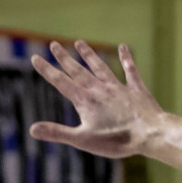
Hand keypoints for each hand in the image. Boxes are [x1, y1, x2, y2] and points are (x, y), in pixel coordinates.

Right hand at [29, 41, 165, 159]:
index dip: (47, 70)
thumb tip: (32, 129)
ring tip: (80, 42)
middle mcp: (100, 90)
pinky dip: (126, 58)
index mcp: (85, 101)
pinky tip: (123, 47)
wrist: (149, 134)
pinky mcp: (136, 90)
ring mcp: (118, 88)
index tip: (35, 57)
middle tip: (54, 44)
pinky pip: (130, 70)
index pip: (61, 82)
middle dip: (64, 58)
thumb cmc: (115, 140)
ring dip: (89, 55)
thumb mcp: (82, 140)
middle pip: (78, 71)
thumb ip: (57, 132)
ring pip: (100, 67)